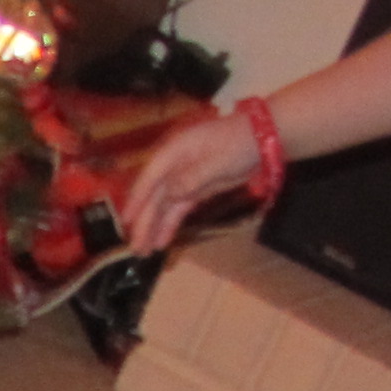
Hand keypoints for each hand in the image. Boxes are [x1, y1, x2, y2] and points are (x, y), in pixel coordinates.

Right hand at [115, 107, 264, 256]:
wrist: (264, 139)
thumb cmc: (240, 143)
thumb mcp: (217, 160)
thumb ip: (192, 177)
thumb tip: (170, 193)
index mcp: (175, 152)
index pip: (150, 177)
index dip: (137, 199)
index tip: (126, 221)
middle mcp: (174, 166)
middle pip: (154, 196)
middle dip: (144, 222)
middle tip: (135, 247)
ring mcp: (185, 179)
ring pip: (164, 207)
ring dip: (154, 228)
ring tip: (144, 251)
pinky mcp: (197, 190)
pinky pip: (178, 210)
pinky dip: (170, 225)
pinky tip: (162, 241)